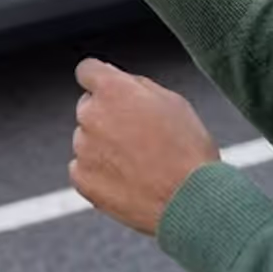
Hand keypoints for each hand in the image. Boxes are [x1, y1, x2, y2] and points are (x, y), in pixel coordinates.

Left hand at [70, 58, 220, 235]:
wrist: (191, 201)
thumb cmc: (188, 148)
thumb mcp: (173, 102)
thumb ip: (137, 87)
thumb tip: (119, 83)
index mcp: (113, 89)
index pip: (87, 70)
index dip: (100, 80)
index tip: (110, 92)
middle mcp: (91, 114)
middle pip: (88, 107)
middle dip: (107, 116)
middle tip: (138, 137)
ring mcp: (83, 148)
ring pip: (86, 139)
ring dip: (103, 146)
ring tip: (139, 165)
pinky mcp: (81, 178)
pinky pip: (82, 168)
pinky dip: (99, 173)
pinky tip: (127, 181)